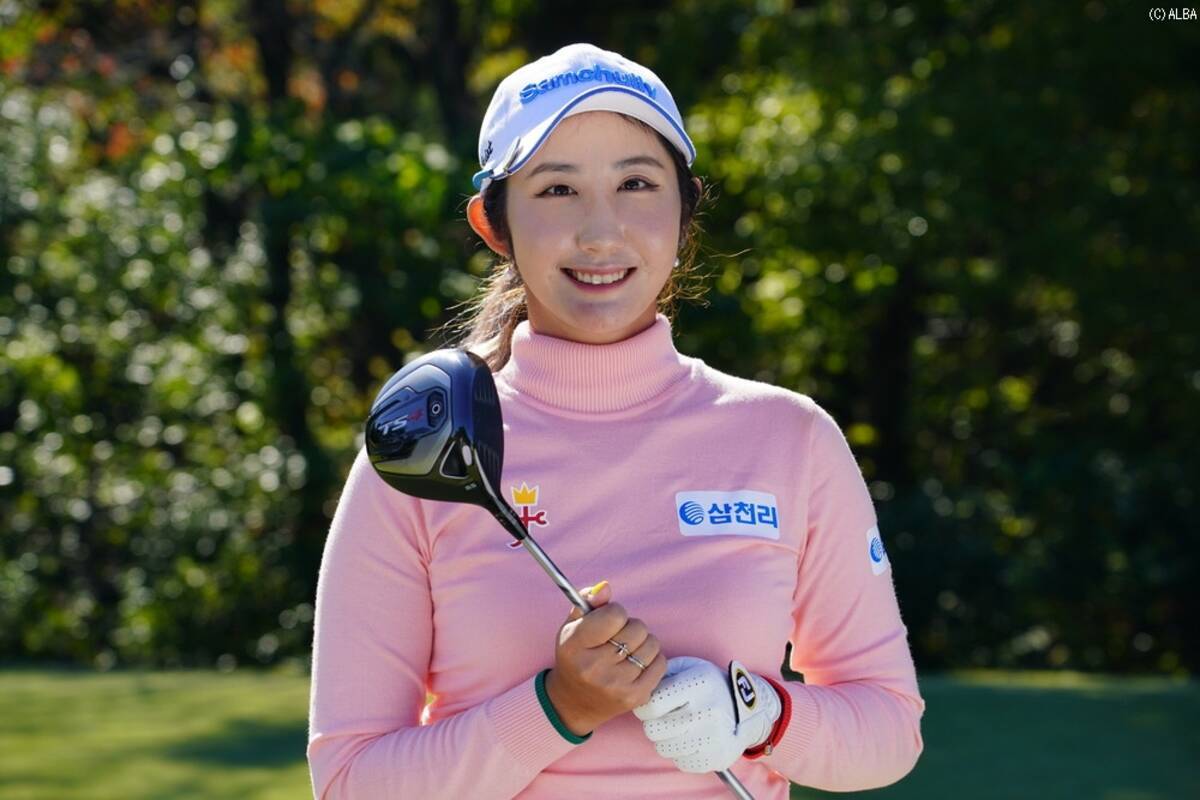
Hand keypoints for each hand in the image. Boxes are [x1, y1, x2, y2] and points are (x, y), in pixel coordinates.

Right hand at [544, 581, 667, 735]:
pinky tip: (636, 664)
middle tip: (619, 637)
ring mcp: (615, 685)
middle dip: (631, 627)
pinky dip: (653, 659)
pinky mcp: (634, 697)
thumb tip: (606, 587)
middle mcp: (593, 667)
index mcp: (575, 645)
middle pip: (637, 628)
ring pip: (652, 644)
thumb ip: (588, 602)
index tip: (610, 620)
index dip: (616, 612)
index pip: (615, 615)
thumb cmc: (576, 658)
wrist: (574, 703)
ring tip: (628, 651)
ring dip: (643, 643)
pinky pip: (660, 663)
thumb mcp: (572, 627)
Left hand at [633, 656, 781, 772]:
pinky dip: (680, 752)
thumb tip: (640, 689)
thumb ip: (663, 673)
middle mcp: (707, 711)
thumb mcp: (690, 667)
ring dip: (665, 739)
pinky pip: (679, 762)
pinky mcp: (715, 758)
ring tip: (678, 727)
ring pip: (663, 748)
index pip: (653, 704)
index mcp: (699, 684)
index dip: (645, 706)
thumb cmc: (710, 685)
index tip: (651, 705)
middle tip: (664, 717)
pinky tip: (690, 739)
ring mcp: (712, 737)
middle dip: (654, 723)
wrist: (748, 710)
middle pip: (653, 730)